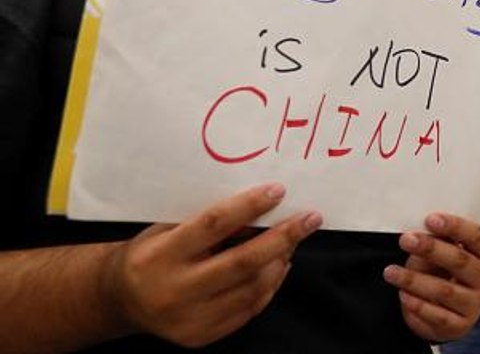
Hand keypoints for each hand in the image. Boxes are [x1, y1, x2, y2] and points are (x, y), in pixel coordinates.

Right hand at [103, 183, 320, 347]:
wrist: (120, 299)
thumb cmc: (152, 252)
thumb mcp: (168, 229)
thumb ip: (207, 223)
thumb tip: (263, 207)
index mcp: (160, 256)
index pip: (213, 226)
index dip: (249, 206)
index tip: (279, 190)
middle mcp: (174, 290)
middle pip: (241, 262)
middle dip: (282, 238)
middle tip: (311, 218)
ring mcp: (188, 318)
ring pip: (251, 289)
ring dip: (280, 261)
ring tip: (294, 240)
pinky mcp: (200, 336)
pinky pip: (248, 309)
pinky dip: (269, 285)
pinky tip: (279, 265)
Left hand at [385, 213, 479, 342]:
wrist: (447, 314)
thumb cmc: (445, 275)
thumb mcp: (444, 255)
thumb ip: (438, 244)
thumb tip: (420, 233)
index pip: (476, 236)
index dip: (454, 226)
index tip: (430, 219)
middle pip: (461, 261)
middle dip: (431, 249)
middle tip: (406, 240)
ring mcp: (475, 304)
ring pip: (445, 290)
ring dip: (415, 280)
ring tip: (391, 272)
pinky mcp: (460, 326)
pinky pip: (437, 315)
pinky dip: (418, 304)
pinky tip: (403, 294)